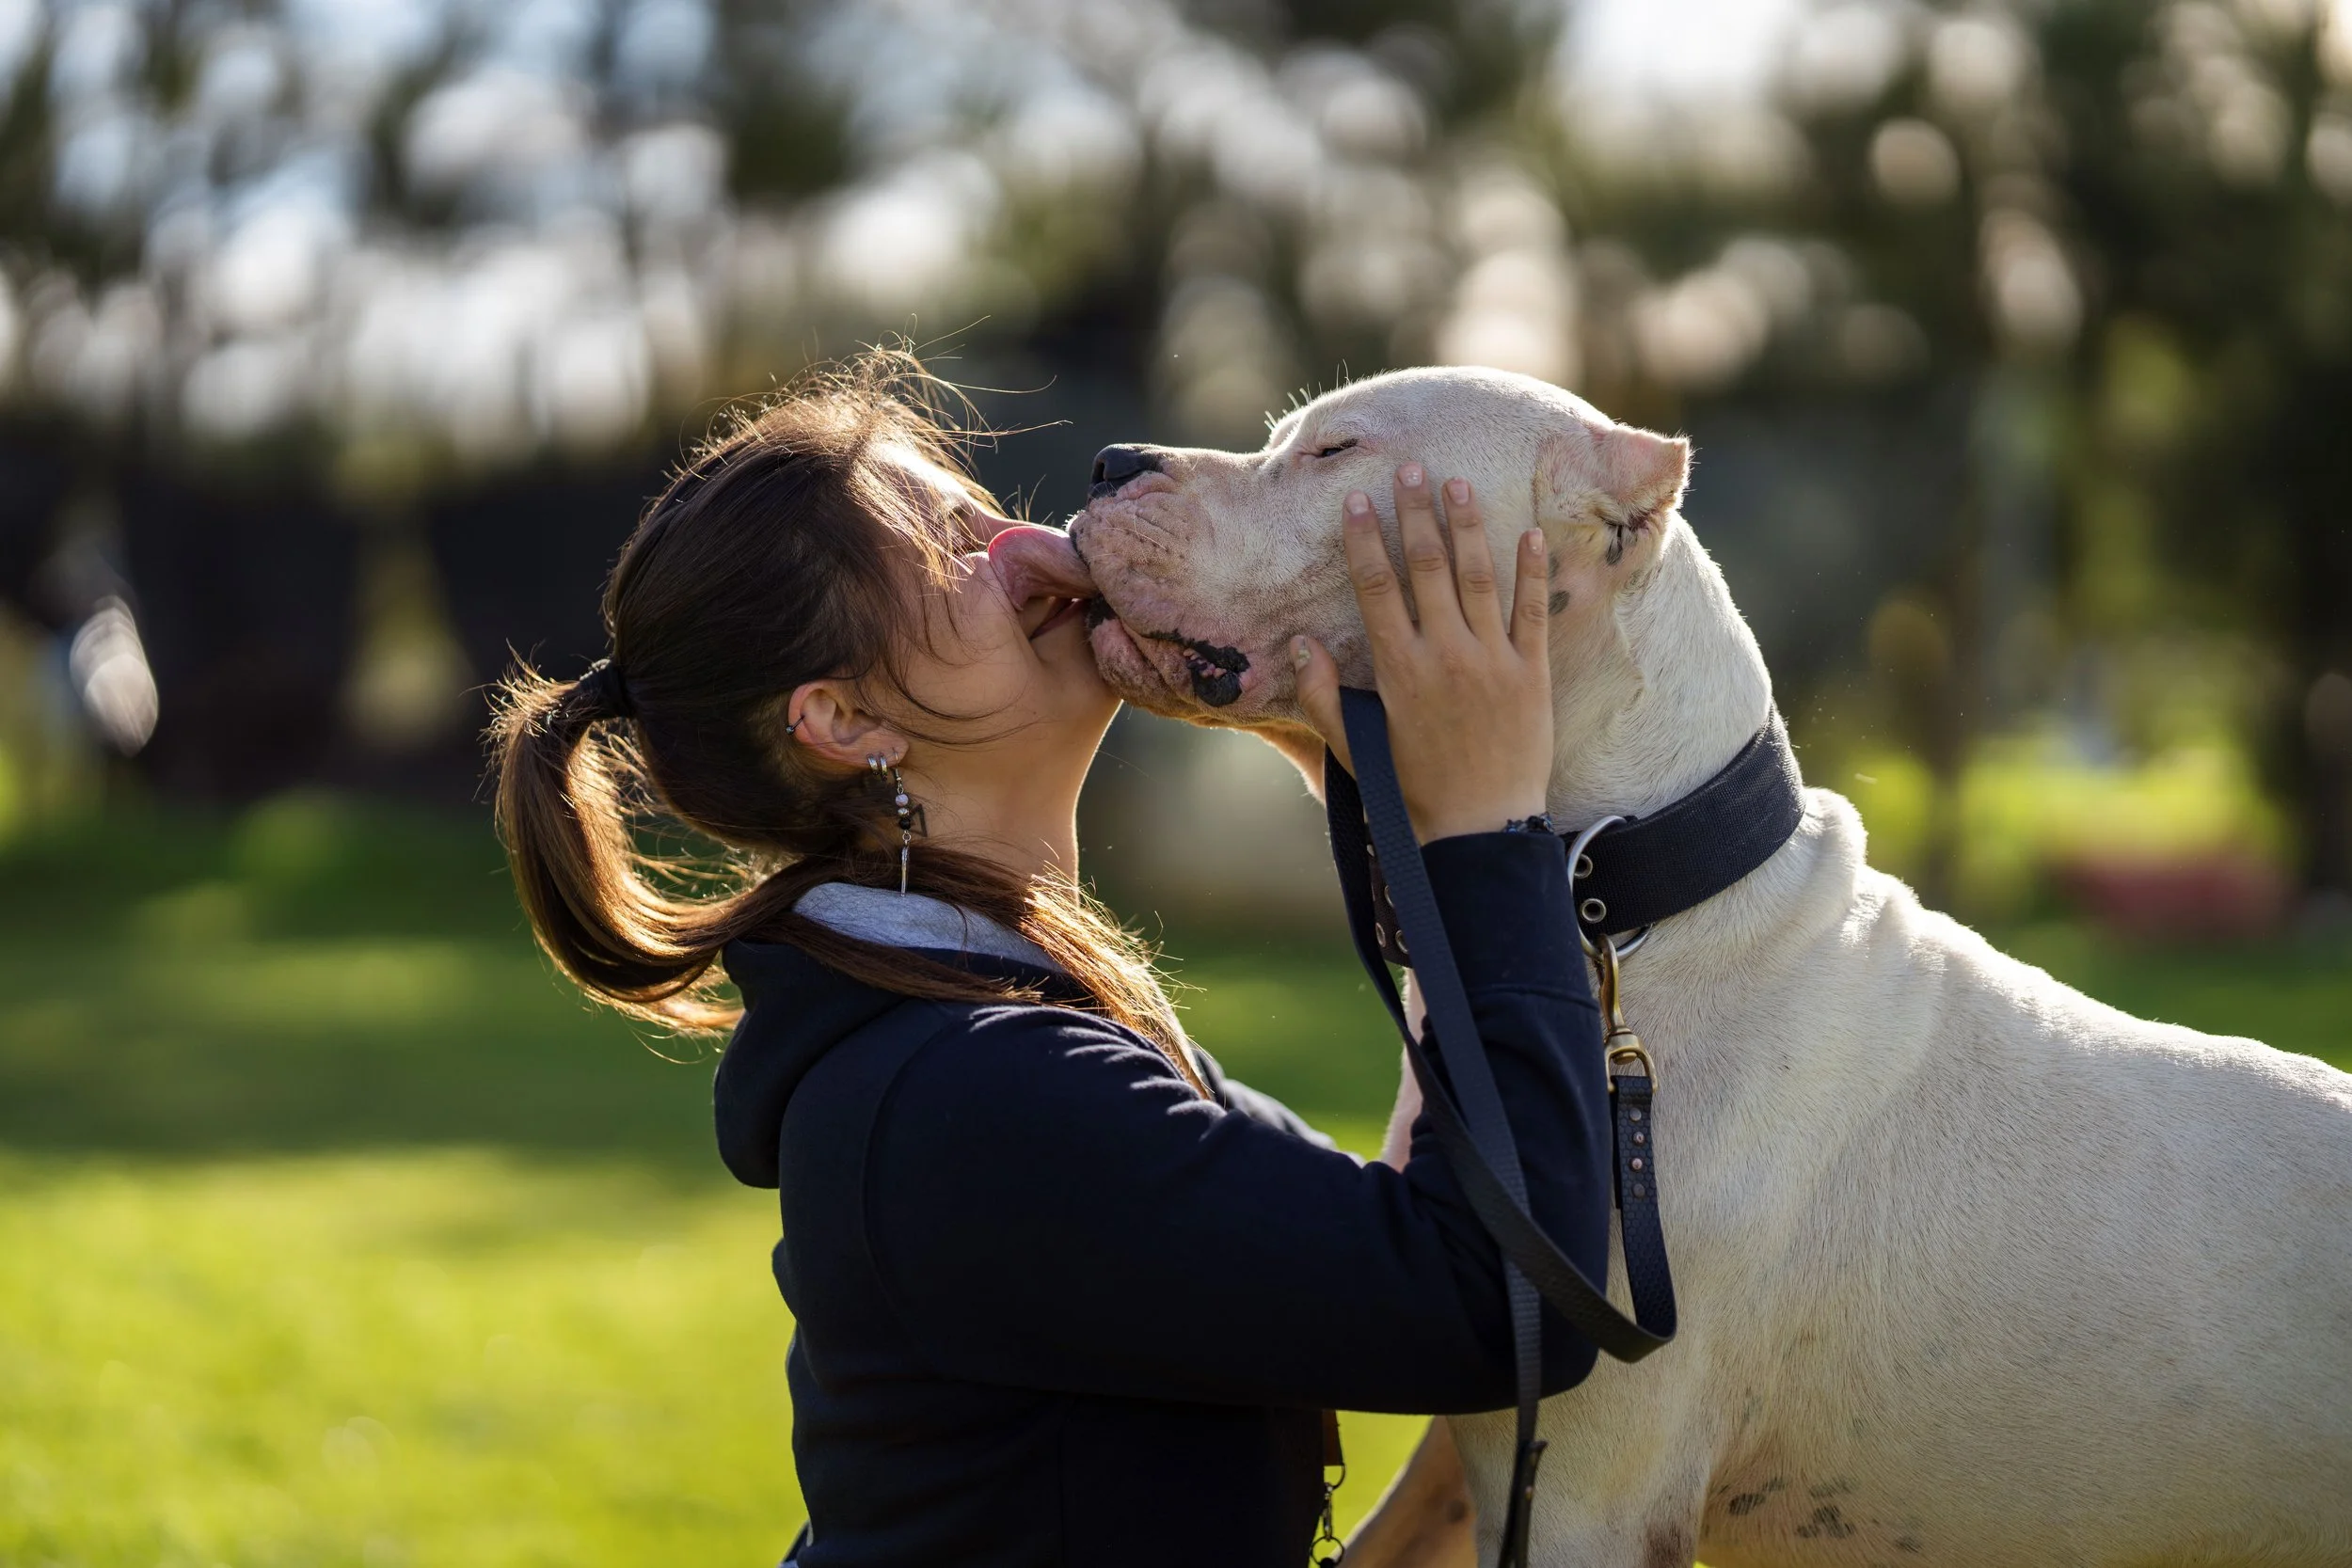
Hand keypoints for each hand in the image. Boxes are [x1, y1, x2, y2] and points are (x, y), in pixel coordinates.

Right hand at [1295, 465, 1553, 842]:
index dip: (1366, 541)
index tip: (1360, 501)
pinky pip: (1531, 611)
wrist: (1480, 830)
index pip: (1376, 589)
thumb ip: (1323, 695)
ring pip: (1477, 578)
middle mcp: (1445, 656)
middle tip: (1411, 468)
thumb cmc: (1412, 792)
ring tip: (1458, 483)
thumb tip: (1299, 643)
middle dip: (1416, 514)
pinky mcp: (1531, 674)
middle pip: (1427, 569)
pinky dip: (1530, 571)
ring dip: (1467, 526)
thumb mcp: (1355, 749)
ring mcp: (1492, 662)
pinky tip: (1529, 532)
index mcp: (1399, 671)